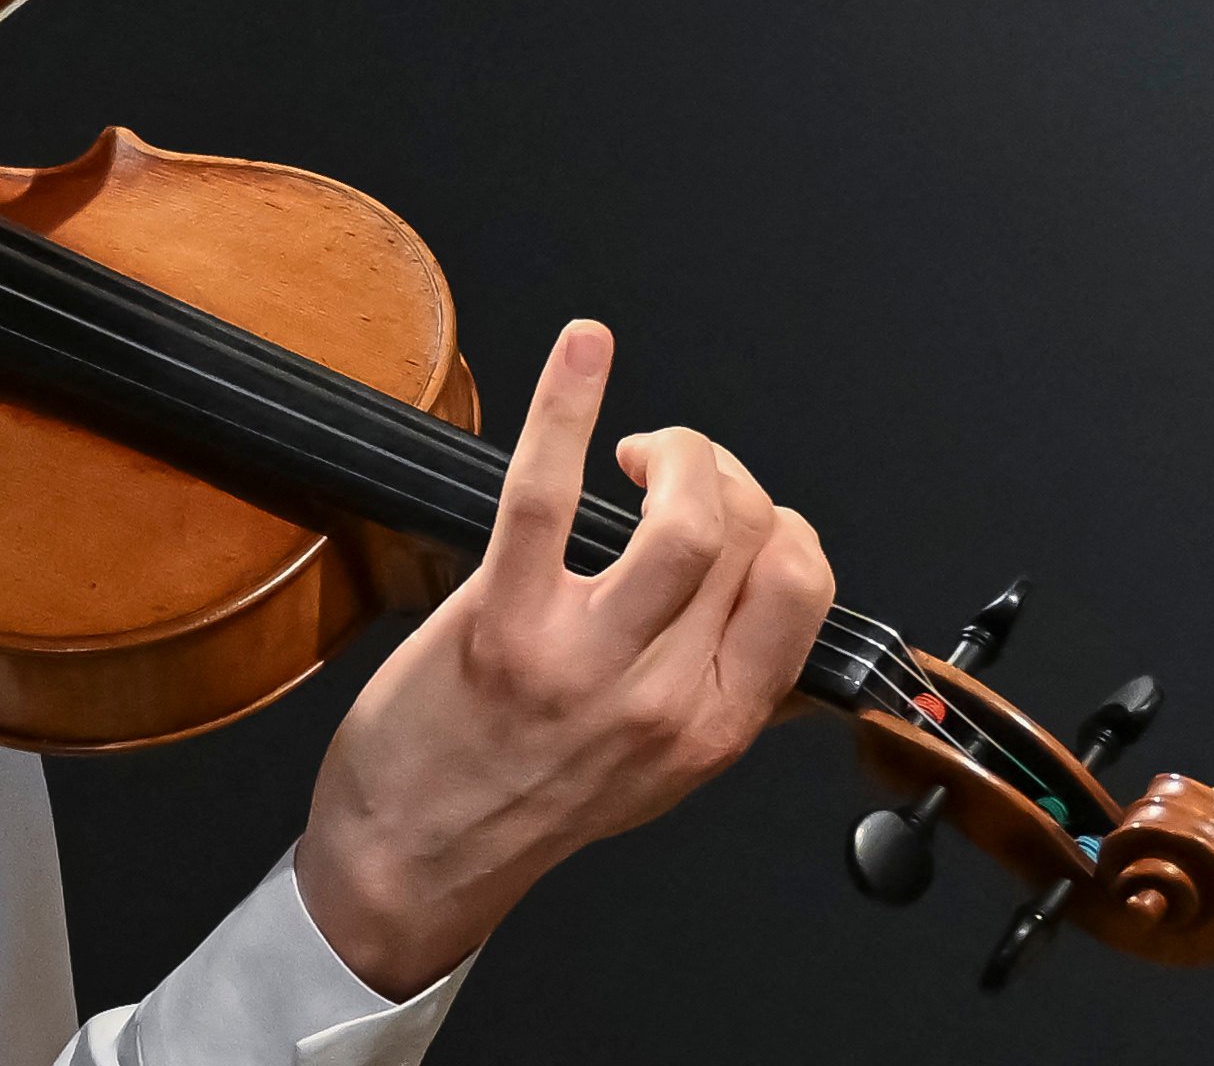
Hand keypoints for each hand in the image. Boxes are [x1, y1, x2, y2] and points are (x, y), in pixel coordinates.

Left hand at [294, 319, 835, 996]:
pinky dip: (568, 403)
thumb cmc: (522, 803)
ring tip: (637, 450)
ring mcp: (583, 660)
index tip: (735, 510)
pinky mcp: (499, 623)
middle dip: (721, 471)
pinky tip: (582, 352)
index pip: (800, 586)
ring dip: (678, 449)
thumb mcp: (658, 775)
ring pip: (686, 518)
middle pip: (747, 537)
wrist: (412, 861)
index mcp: (713, 727)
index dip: (778, 520)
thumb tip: (778, 620)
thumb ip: (722, 696)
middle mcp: (663, 697)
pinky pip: (547, 490)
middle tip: (668, 470)